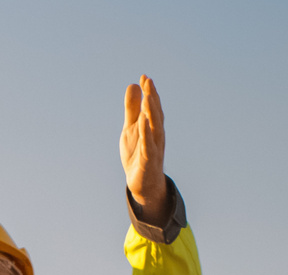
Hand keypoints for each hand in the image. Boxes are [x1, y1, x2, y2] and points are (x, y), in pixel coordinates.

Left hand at [122, 75, 168, 213]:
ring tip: (148, 97)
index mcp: (152, 127)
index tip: (144, 76)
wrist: (141, 183)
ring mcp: (154, 148)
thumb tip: (133, 85)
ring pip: (155, 128)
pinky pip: (148, 146)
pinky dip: (146, 134)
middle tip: (148, 82)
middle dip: (152, 98)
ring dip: (152, 112)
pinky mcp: (148, 161)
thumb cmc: (137, 154)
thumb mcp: (131, 128)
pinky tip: (142, 122)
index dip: (149, 92)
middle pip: (156, 115)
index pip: (152, 107)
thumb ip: (132, 109)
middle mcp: (156, 136)